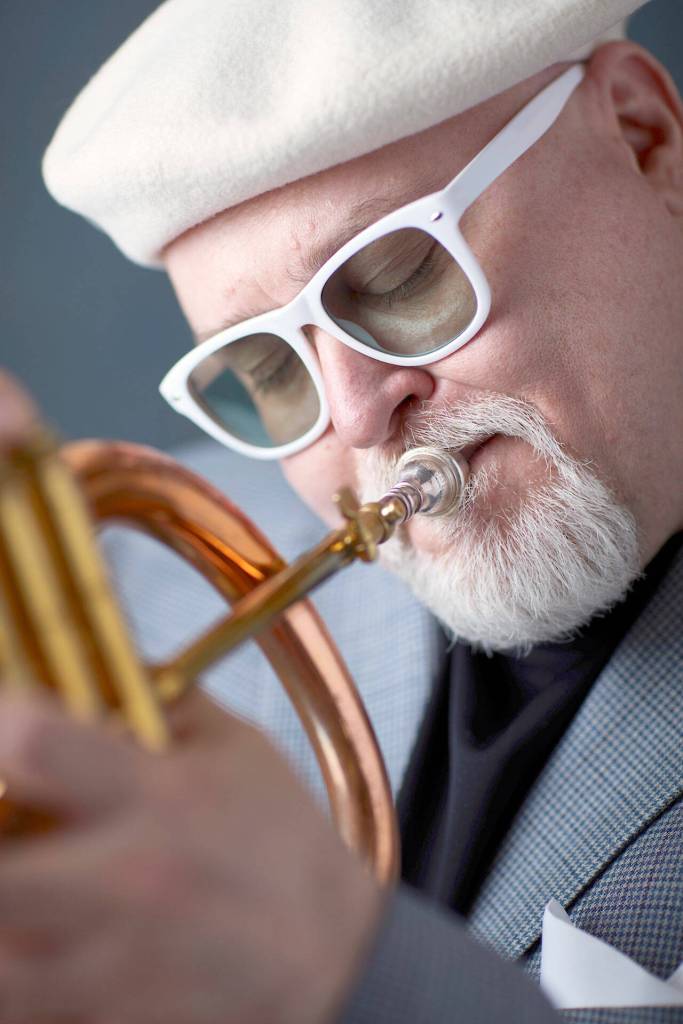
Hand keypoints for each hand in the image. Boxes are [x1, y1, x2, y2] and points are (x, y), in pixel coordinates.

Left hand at [0, 689, 385, 1023]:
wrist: (337, 954)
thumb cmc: (280, 845)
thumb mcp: (238, 747)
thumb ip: (163, 705)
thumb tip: (91, 676)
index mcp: (160, 798)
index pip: (37, 745)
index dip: (0, 723)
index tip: (4, 724)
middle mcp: (128, 881)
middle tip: (10, 835)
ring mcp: (115, 969)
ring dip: (1, 928)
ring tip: (25, 900)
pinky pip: (33, 1016)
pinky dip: (27, 988)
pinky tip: (48, 949)